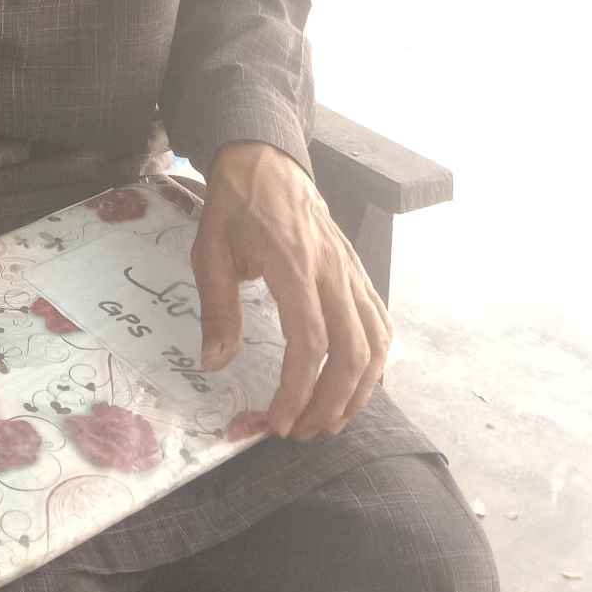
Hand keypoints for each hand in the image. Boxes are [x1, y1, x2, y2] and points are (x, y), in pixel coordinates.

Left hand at [192, 142, 390, 440]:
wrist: (265, 160)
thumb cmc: (233, 206)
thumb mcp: (209, 251)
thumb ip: (216, 309)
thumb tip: (213, 365)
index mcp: (293, 265)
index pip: (310, 341)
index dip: (297, 389)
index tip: (275, 421)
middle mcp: (333, 271)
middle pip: (353, 353)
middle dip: (330, 404)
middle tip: (298, 431)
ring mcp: (352, 271)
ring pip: (377, 345)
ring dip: (357, 393)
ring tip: (325, 420)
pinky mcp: (359, 273)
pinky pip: (381, 326)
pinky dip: (375, 364)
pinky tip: (353, 387)